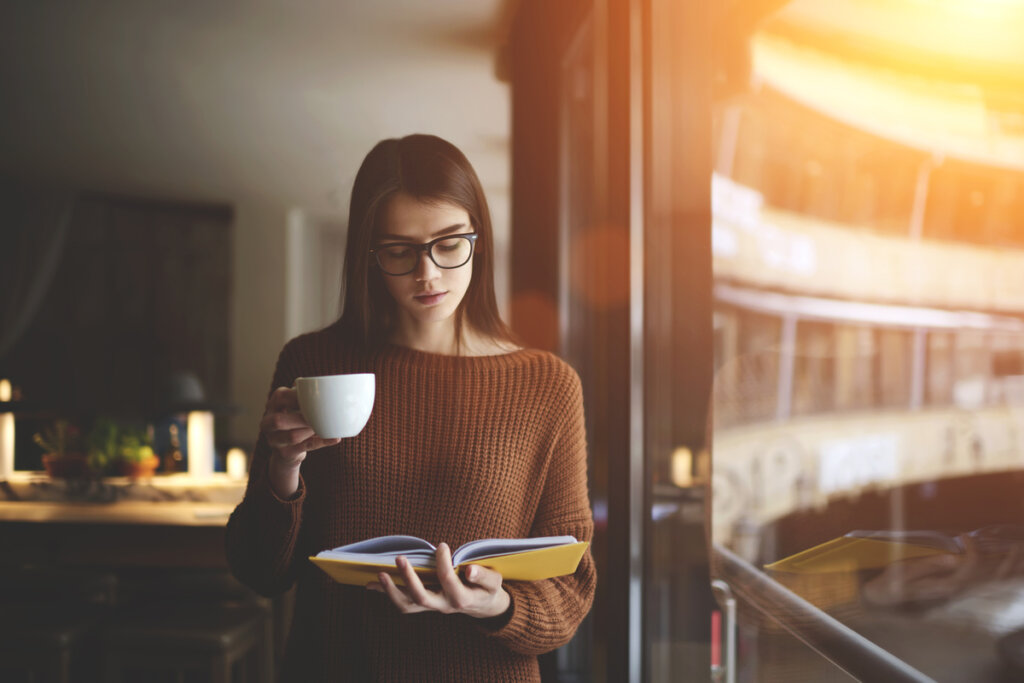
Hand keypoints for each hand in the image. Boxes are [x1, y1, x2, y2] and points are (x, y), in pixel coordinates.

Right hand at [260, 387, 340, 496]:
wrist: (287, 450)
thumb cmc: (296, 420)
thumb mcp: (296, 406)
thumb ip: (306, 396)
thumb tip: (329, 384)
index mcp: (272, 405)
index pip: (281, 397)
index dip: (297, 396)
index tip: (315, 397)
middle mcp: (267, 423)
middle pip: (279, 420)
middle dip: (302, 418)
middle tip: (320, 416)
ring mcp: (274, 440)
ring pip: (292, 436)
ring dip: (311, 431)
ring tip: (324, 426)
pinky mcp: (284, 454)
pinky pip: (305, 448)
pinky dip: (322, 442)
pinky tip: (335, 438)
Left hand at [367, 543, 510, 619]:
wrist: (484, 606)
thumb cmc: (489, 588)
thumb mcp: (494, 581)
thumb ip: (483, 575)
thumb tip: (469, 569)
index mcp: (461, 599)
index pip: (448, 580)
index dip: (443, 562)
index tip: (441, 545)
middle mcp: (443, 606)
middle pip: (421, 598)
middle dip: (408, 578)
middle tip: (399, 558)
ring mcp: (432, 607)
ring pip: (407, 605)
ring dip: (391, 591)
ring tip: (379, 574)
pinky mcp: (424, 604)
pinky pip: (403, 602)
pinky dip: (387, 593)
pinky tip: (371, 584)